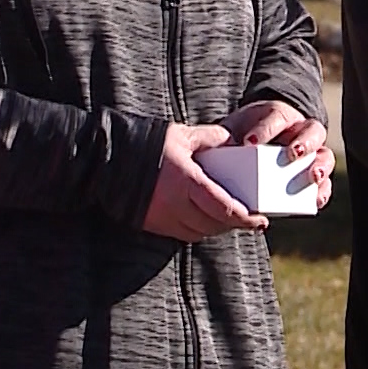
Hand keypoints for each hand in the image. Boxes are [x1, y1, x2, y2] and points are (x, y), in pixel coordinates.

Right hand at [142, 122, 268, 241]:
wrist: (107, 158)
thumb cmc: (146, 144)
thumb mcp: (181, 135)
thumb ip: (210, 137)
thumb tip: (232, 140)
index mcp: (187, 181)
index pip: (224, 208)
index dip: (246, 218)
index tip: (259, 220)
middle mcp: (176, 204)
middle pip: (215, 224)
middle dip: (234, 223)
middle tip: (250, 218)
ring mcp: (163, 217)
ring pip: (200, 232)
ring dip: (217, 228)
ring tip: (229, 218)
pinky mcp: (153, 224)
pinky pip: (183, 233)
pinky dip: (198, 229)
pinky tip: (205, 219)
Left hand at [220, 100, 336, 210]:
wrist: (254, 146)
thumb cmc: (243, 136)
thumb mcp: (234, 131)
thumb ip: (228, 139)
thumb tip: (217, 155)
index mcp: (280, 115)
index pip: (277, 116)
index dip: (266, 129)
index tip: (250, 143)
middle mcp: (301, 131)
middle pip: (312, 131)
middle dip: (303, 143)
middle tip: (291, 154)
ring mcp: (312, 154)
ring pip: (325, 156)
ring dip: (319, 167)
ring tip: (311, 177)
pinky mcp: (314, 177)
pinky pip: (324, 184)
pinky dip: (321, 192)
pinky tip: (314, 201)